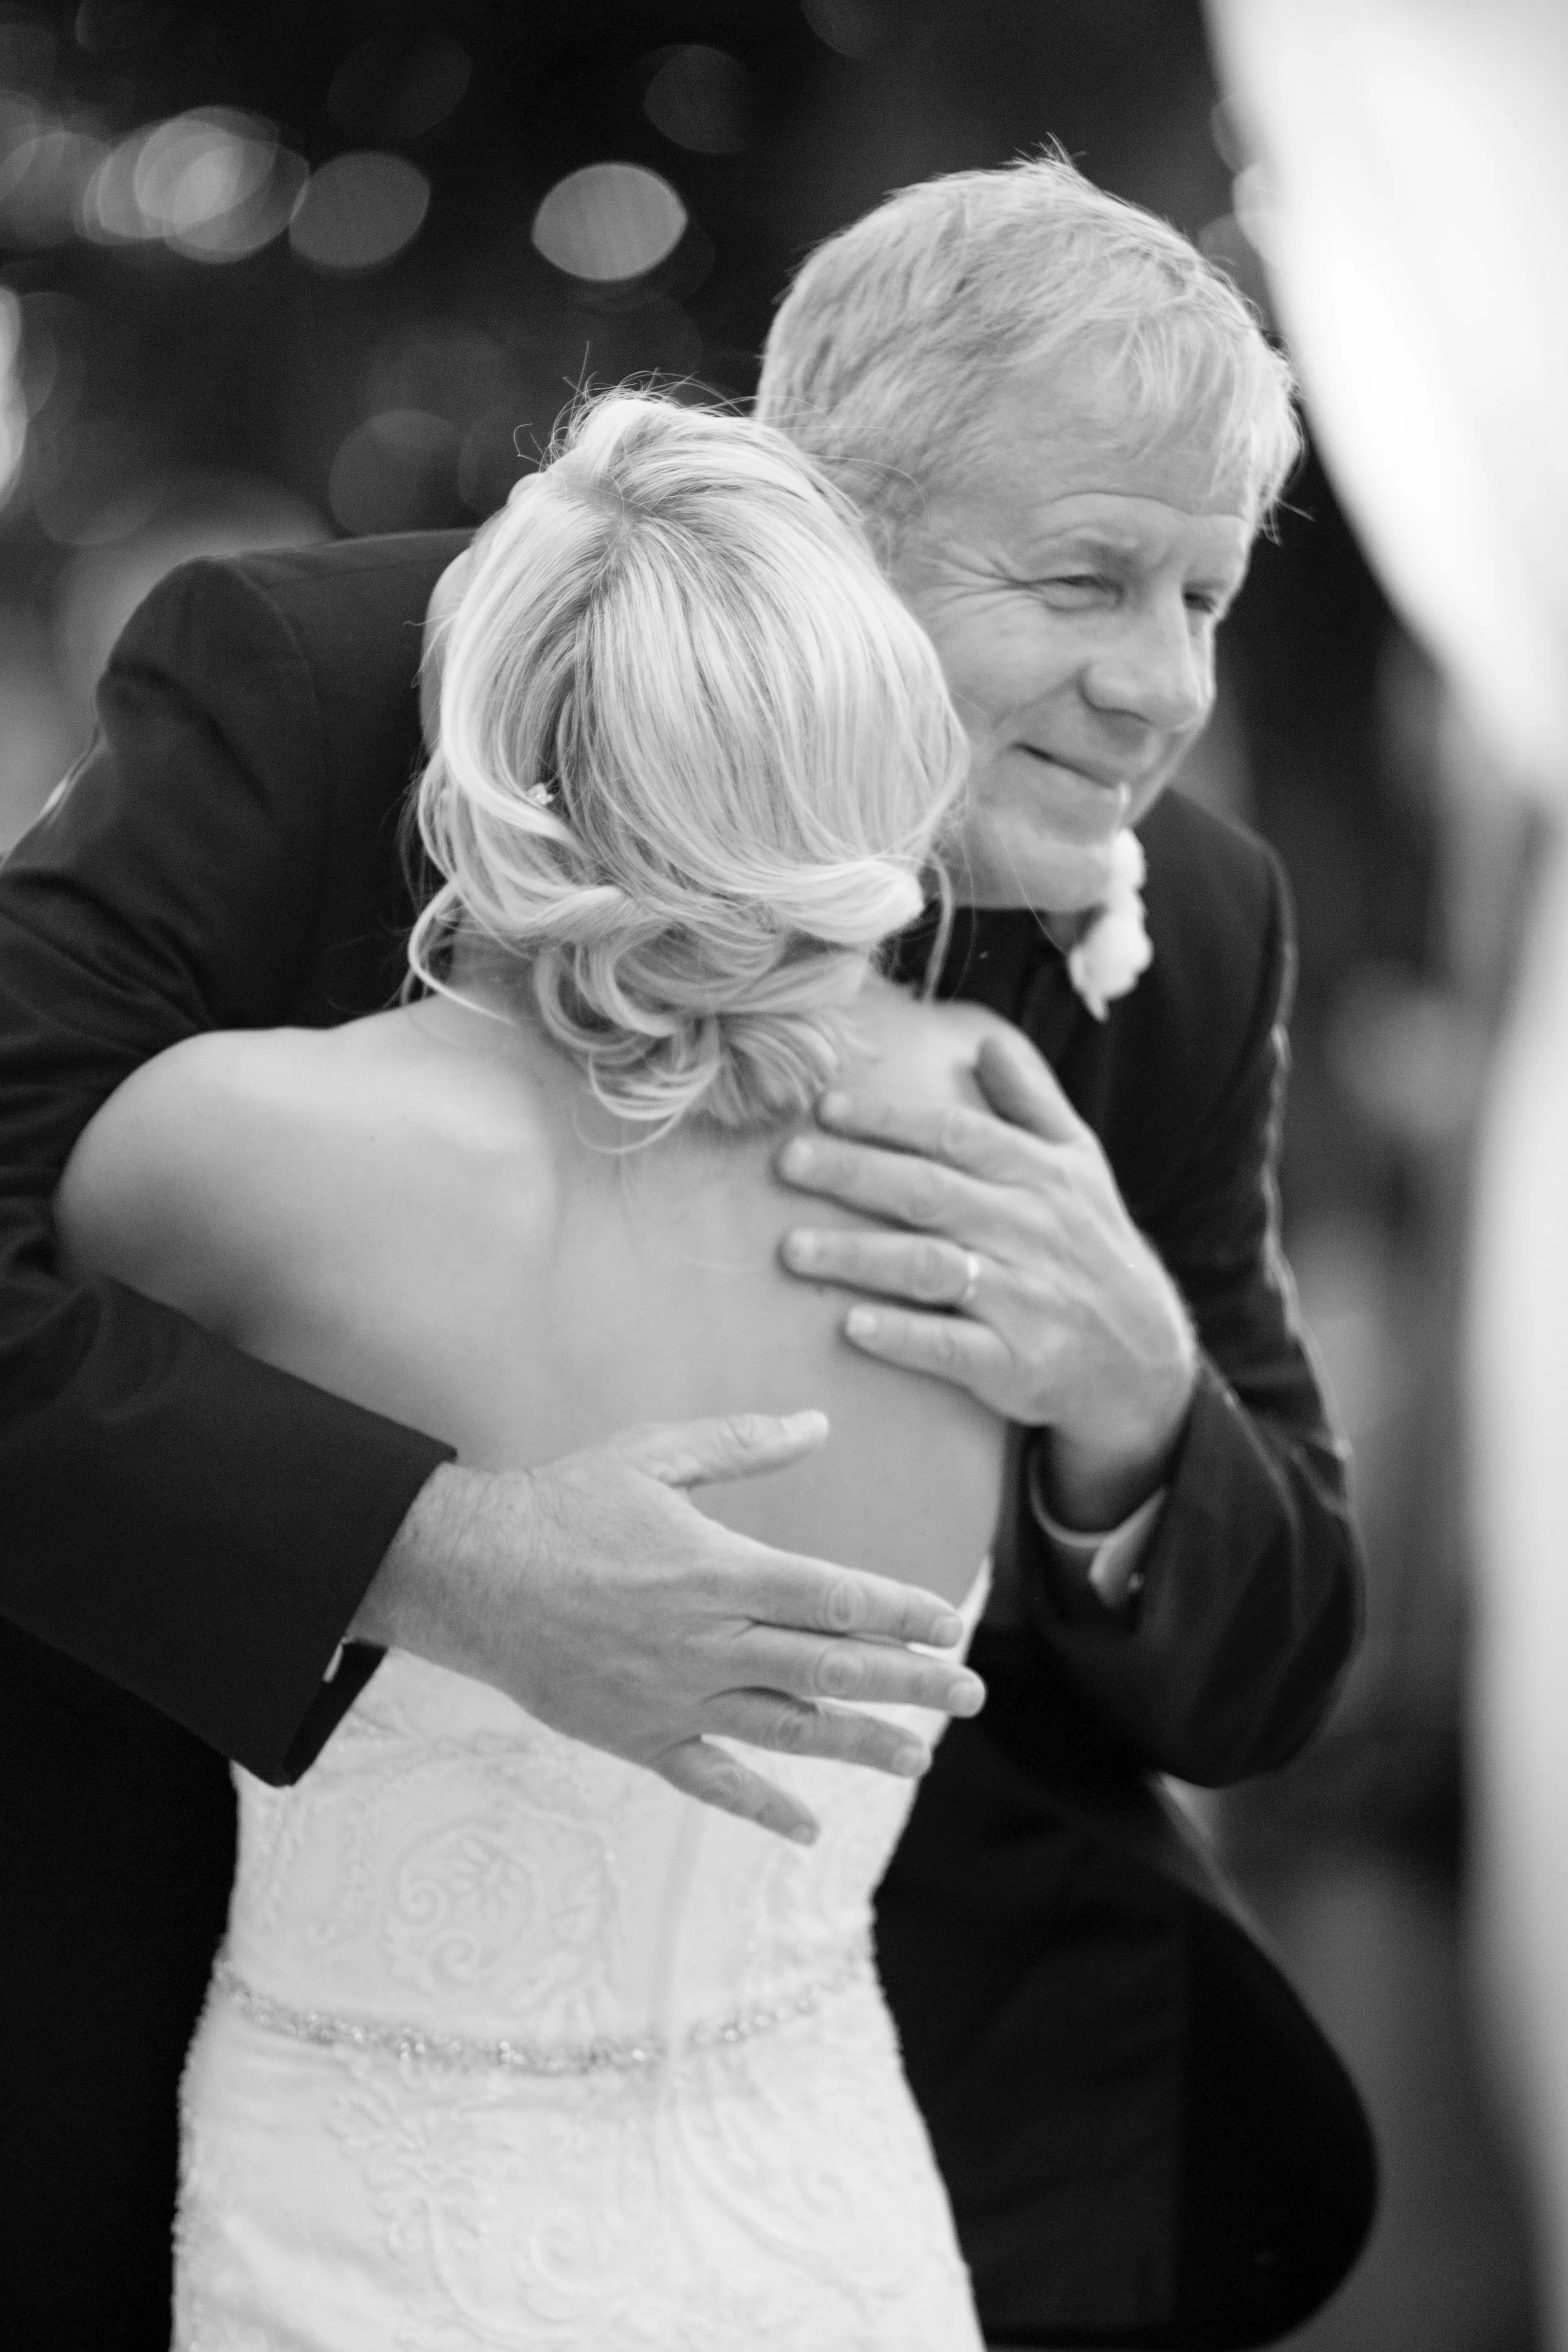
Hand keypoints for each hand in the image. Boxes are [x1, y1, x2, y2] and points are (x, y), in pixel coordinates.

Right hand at [351, 1411, 983, 1844]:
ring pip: (787, 1730)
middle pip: (830, 1668)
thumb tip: (818, 1423)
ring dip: (860, 1746)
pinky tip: (807, 1827)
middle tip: (972, 1694)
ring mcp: (675, 1696)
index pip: (834, 1597)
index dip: (900, 1612)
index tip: (950, 1623)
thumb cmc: (566, 1505)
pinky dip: (762, 1806)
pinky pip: (711, 1780)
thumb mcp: (654, 1453)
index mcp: (718, 1570)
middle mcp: (707, 1641)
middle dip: (909, 1682)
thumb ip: (742, 1443)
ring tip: (920, 1759)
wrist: (471, 1576)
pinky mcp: (639, 1735)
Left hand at [778, 1031, 1197, 1526]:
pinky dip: (903, 1336)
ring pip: (933, 1267)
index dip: (889, 1120)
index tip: (826, 1109)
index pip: (956, 1135)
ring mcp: (1027, 1299)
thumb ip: (1031, 1103)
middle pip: (932, 1192)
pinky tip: (852, 1325)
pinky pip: (953, 1349)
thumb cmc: (1092, 1250)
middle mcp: (1033, 1230)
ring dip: (860, 1256)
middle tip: (788, 1163)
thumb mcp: (1080, 1166)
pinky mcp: (1019, 1365)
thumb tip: (986, 1043)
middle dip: (855, 1174)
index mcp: (1041, 1176)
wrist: (1144, 1360)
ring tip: (792, 1249)